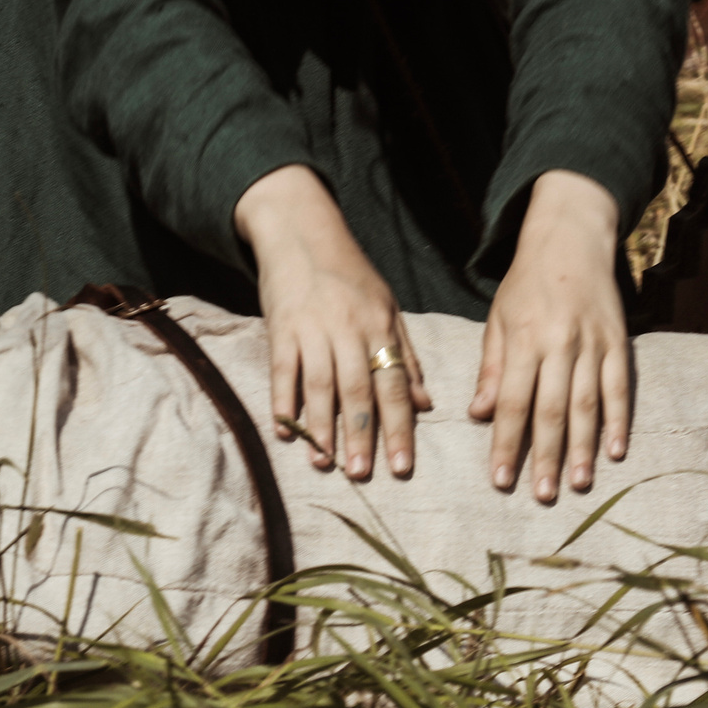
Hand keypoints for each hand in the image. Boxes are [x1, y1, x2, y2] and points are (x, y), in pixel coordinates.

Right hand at [235, 165, 430, 478]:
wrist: (301, 232)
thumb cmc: (349, 273)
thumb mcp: (387, 307)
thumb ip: (406, 355)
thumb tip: (427, 403)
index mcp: (380, 326)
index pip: (395, 384)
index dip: (399, 427)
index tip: (402, 466)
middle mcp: (349, 330)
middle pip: (359, 390)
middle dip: (363, 435)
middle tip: (364, 475)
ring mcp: (313, 329)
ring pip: (321, 385)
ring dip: (322, 427)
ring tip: (325, 463)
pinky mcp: (281, 328)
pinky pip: (283, 370)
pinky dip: (283, 401)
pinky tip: (285, 430)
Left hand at [470, 170, 630, 502]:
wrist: (571, 238)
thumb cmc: (527, 284)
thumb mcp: (498, 319)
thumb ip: (492, 368)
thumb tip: (480, 415)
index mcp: (524, 340)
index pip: (513, 402)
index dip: (507, 444)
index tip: (501, 481)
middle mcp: (559, 344)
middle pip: (551, 411)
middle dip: (545, 457)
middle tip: (542, 495)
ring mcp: (593, 344)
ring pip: (587, 405)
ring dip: (583, 449)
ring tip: (579, 485)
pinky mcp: (619, 342)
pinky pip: (619, 388)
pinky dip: (618, 420)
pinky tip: (615, 451)